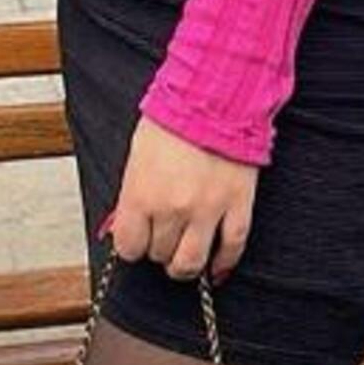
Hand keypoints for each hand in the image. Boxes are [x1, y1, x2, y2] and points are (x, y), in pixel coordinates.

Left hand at [108, 116, 258, 282]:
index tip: (138, 238)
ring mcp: (208, 210)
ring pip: (191, 262)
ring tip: (184, 255)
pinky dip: (223, 264)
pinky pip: (231, 249)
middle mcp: (172, 209)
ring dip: (184, 264)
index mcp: (142, 195)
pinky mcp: (238, 206)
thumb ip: (132, 197)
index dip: (133, 244)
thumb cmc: (173, 119)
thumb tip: (126, 225)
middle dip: (158, 248)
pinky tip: (216, 268)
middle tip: (163, 236)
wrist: (214, 96)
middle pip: (159, 255)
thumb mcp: (137, 157)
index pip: (129, 247)